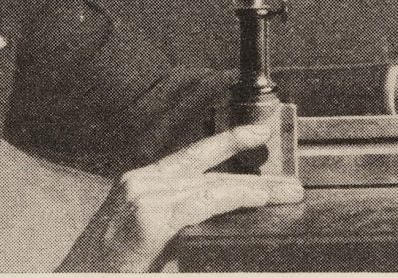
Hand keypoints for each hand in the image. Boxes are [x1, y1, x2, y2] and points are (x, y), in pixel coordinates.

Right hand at [59, 124, 303, 271]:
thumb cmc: (107, 270)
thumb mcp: (146, 240)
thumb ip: (179, 227)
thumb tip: (220, 226)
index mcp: (141, 183)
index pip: (193, 157)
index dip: (228, 143)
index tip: (258, 133)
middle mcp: (141, 182)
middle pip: (209, 171)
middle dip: (253, 176)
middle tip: (290, 182)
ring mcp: (142, 197)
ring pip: (211, 186)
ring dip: (253, 190)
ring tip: (285, 193)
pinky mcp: (148, 219)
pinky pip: (200, 204)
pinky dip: (232, 199)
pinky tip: (256, 199)